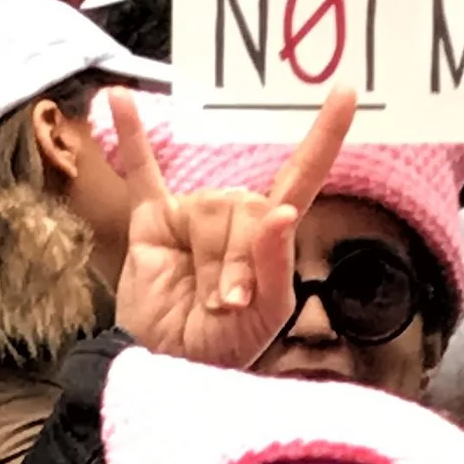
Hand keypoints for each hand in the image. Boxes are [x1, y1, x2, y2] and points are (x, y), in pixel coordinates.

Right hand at [108, 87, 353, 368]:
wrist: (166, 369)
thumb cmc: (222, 348)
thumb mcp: (265, 316)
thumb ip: (276, 266)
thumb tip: (281, 211)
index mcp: (271, 232)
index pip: (303, 175)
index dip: (324, 137)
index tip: (345, 94)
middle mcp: (236, 215)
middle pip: (246, 208)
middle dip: (238, 259)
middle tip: (228, 303)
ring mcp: (193, 215)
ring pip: (208, 210)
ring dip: (208, 260)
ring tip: (202, 298)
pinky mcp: (152, 222)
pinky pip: (142, 173)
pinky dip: (131, 137)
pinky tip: (117, 100)